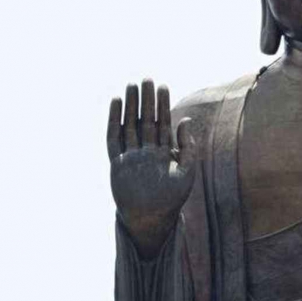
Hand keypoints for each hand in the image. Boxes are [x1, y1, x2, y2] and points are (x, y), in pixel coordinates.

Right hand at [107, 78, 197, 257]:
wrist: (151, 220)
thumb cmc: (171, 201)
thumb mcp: (186, 173)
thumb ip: (187, 148)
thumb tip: (186, 120)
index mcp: (163, 153)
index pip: (163, 123)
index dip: (162, 105)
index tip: (163, 86)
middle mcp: (146, 151)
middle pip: (145, 120)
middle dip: (146, 100)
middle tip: (146, 79)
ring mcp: (130, 156)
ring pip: (130, 125)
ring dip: (130, 106)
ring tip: (131, 86)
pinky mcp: (117, 163)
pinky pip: (114, 138)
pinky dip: (114, 121)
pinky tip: (116, 104)